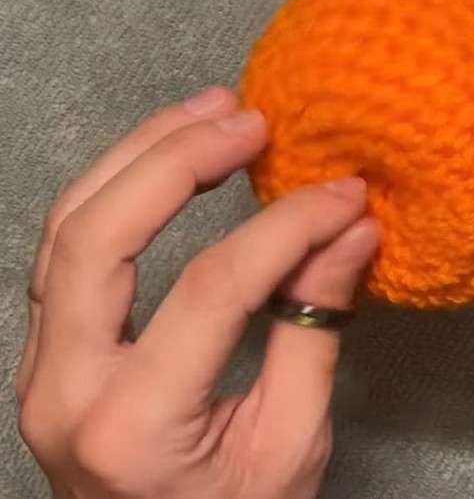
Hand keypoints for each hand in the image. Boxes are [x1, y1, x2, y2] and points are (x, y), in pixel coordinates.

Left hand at [15, 87, 378, 498]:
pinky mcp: (46, 355)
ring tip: (209, 113)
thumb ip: (314, 330)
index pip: (214, 288)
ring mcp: (39, 370)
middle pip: (97, 237)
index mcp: (135, 424)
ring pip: (64, 230)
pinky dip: (116, 192)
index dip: (287, 227)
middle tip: (249, 120)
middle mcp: (63, 389)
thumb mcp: (293, 444)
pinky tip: (166, 159)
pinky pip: (65, 253)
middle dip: (175, 161)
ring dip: (136, 157)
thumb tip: (351, 231)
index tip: (342, 195)